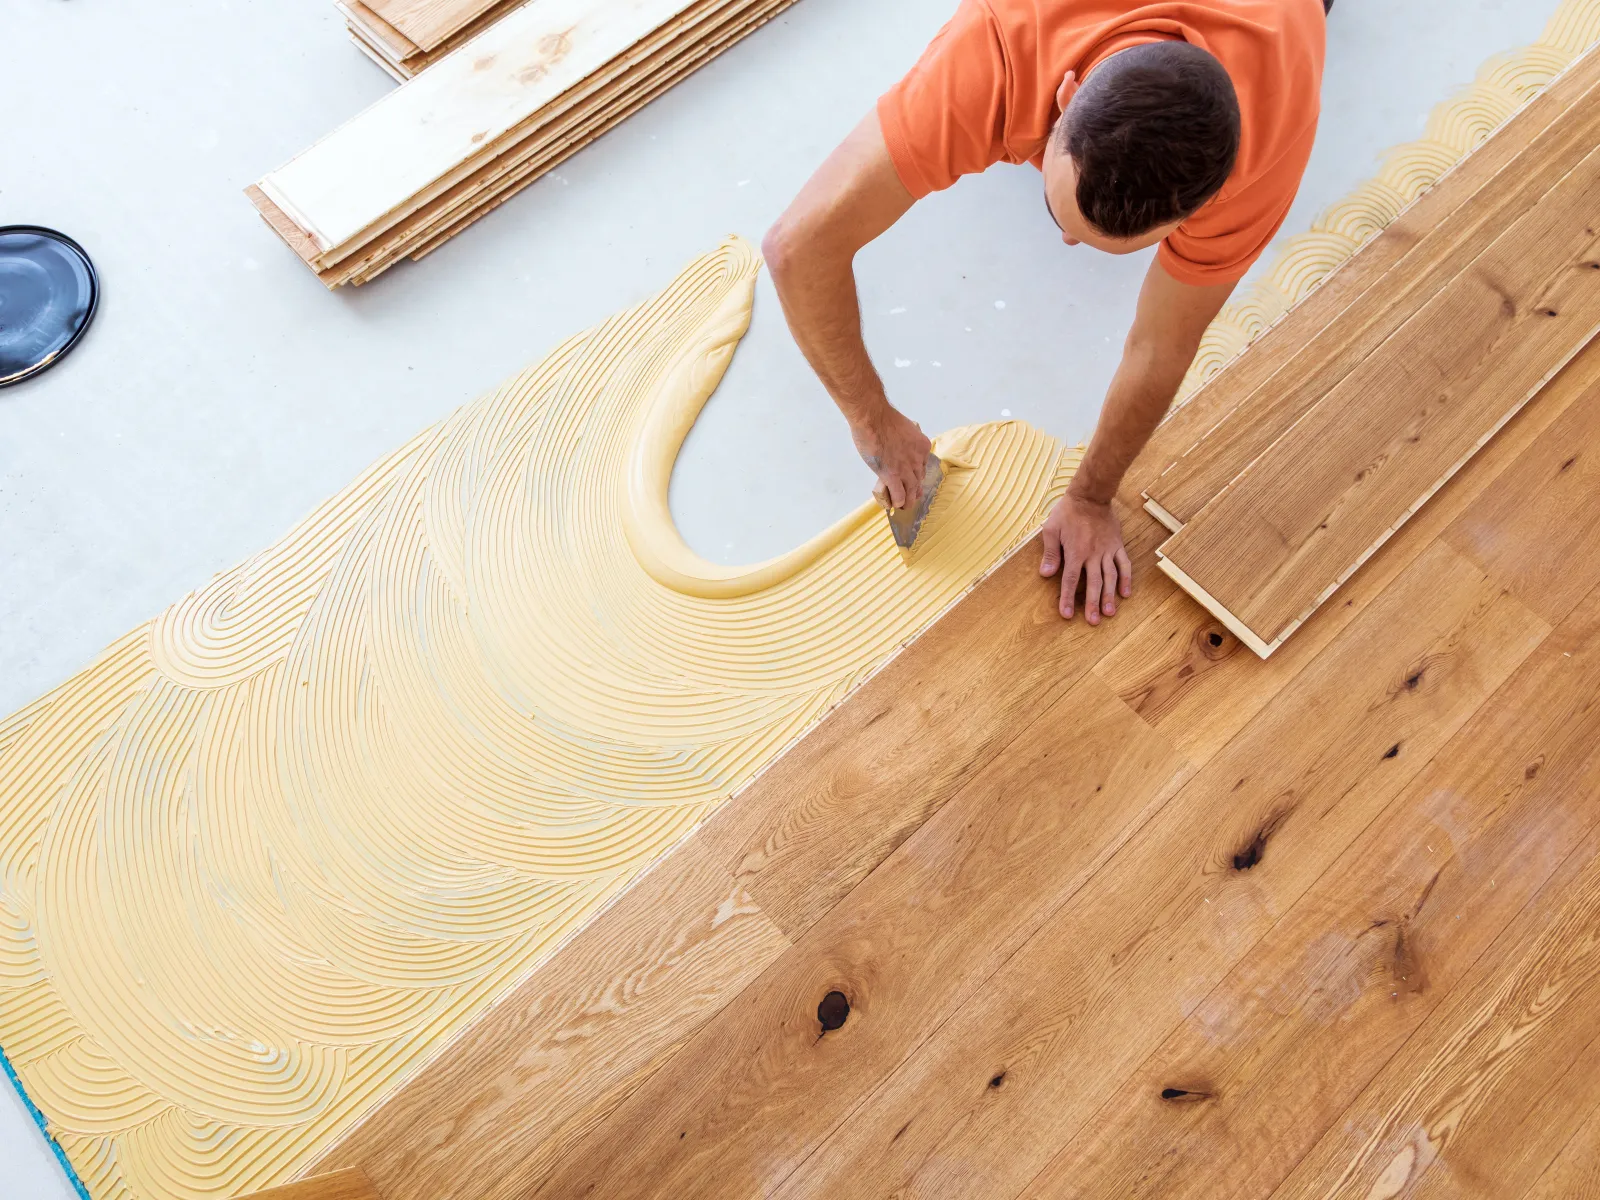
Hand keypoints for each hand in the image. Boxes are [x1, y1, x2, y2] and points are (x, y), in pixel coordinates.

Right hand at [854, 405, 932, 509]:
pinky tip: (895, 505)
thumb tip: (897, 447)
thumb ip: (904, 441)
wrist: (873, 418)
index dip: (917, 475)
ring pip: (911, 490)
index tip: (914, 480)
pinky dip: (898, 501)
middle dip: (915, 490)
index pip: (922, 466)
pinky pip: (899, 494)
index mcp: (922, 446)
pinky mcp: (893, 475)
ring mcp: (906, 469)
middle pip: (919, 479)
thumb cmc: (883, 418)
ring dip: (908, 500)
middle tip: (913, 497)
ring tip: (904, 506)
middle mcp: (918, 459)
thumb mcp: (904, 428)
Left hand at [1039, 492, 1133, 623]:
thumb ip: (1050, 553)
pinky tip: (1125, 594)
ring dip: (1109, 596)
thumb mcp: (1051, 529)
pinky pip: (1124, 565)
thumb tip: (1045, 574)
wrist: (1090, 495)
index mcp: (1075, 552)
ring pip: (1110, 577)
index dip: (1067, 598)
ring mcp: (1107, 551)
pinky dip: (1126, 579)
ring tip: (1109, 613)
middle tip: (1093, 621)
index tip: (1066, 614)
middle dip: (1092, 604)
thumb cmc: (1067, 512)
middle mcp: (1093, 554)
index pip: (1070, 580)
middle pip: (1093, 583)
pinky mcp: (1117, 546)